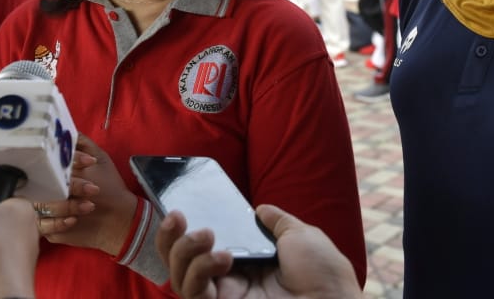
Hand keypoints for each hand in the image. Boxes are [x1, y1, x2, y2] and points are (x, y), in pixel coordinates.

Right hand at [38, 133, 139, 254]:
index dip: (66, 161)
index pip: (48, 160)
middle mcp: (46, 186)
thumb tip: (63, 128)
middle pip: (42, 183)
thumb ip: (81, 143)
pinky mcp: (46, 226)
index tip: (89, 162)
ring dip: (65, 205)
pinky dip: (58, 222)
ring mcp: (44, 206)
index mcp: (55, 169)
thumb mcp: (99, 159)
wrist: (118, 216)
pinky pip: (43, 224)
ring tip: (90, 205)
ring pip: (41, 204)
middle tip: (92, 189)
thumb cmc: (108, 185)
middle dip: (69, 186)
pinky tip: (74, 220)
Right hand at [156, 204, 361, 298]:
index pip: (204, 243)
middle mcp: (230, 279)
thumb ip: (277, 222)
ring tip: (206, 235)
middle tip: (177, 214)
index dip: (186, 226)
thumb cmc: (324, 275)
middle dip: (169, 236)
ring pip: (179, 276)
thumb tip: (261, 208)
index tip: (181, 203)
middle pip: (180, 260)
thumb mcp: (302, 236)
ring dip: (184, 249)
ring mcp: (223, 297)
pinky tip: (223, 257)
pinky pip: (192, 292)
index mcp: (247, 261)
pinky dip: (200, 270)